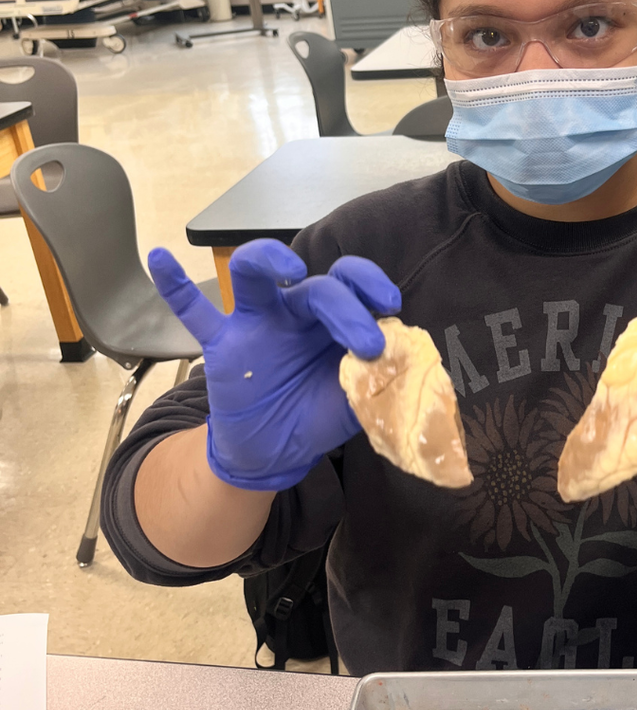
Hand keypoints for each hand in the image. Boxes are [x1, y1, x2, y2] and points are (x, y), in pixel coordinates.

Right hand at [149, 240, 399, 490]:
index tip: (391, 306)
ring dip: (269, 261)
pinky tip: (159, 257)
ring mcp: (255, 324)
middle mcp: (295, 312)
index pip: (352, 284)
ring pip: (254, 275)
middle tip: (367, 344)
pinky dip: (176, 289)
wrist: (276, 451)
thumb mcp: (357, 400)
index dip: (372, 286)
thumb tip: (404, 356)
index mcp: (332, 320)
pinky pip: (194, 313)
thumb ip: (379, 378)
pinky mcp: (222, 345)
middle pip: (318, 287)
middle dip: (346, 308)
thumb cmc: (318, 414)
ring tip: (290, 270)